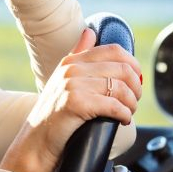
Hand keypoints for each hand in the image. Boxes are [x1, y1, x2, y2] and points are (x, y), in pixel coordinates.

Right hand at [0, 28, 143, 171]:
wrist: (36, 140)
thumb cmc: (53, 113)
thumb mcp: (63, 78)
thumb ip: (78, 54)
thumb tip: (90, 31)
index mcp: (72, 60)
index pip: (114, 50)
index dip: (133, 65)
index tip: (135, 81)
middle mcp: (72, 69)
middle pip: (123, 69)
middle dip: (136, 87)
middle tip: (133, 101)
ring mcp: (73, 85)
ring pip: (121, 89)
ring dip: (132, 104)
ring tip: (127, 113)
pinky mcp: (77, 103)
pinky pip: (114, 105)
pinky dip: (124, 115)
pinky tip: (122, 120)